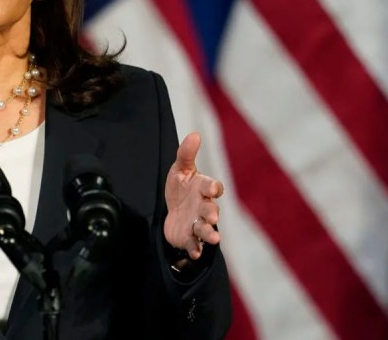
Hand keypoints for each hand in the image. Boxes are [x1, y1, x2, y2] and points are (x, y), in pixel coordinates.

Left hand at [163, 133, 223, 259]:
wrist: (173, 212)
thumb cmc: (181, 188)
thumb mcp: (180, 170)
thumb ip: (186, 154)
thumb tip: (194, 134)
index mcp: (202, 189)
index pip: (212, 187)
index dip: (213, 187)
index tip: (213, 188)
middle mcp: (203, 207)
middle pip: (211, 210)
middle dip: (212, 213)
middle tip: (212, 215)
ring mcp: (197, 223)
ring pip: (206, 229)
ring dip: (209, 233)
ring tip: (214, 237)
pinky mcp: (190, 238)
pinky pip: (195, 245)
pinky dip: (196, 249)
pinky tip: (195, 252)